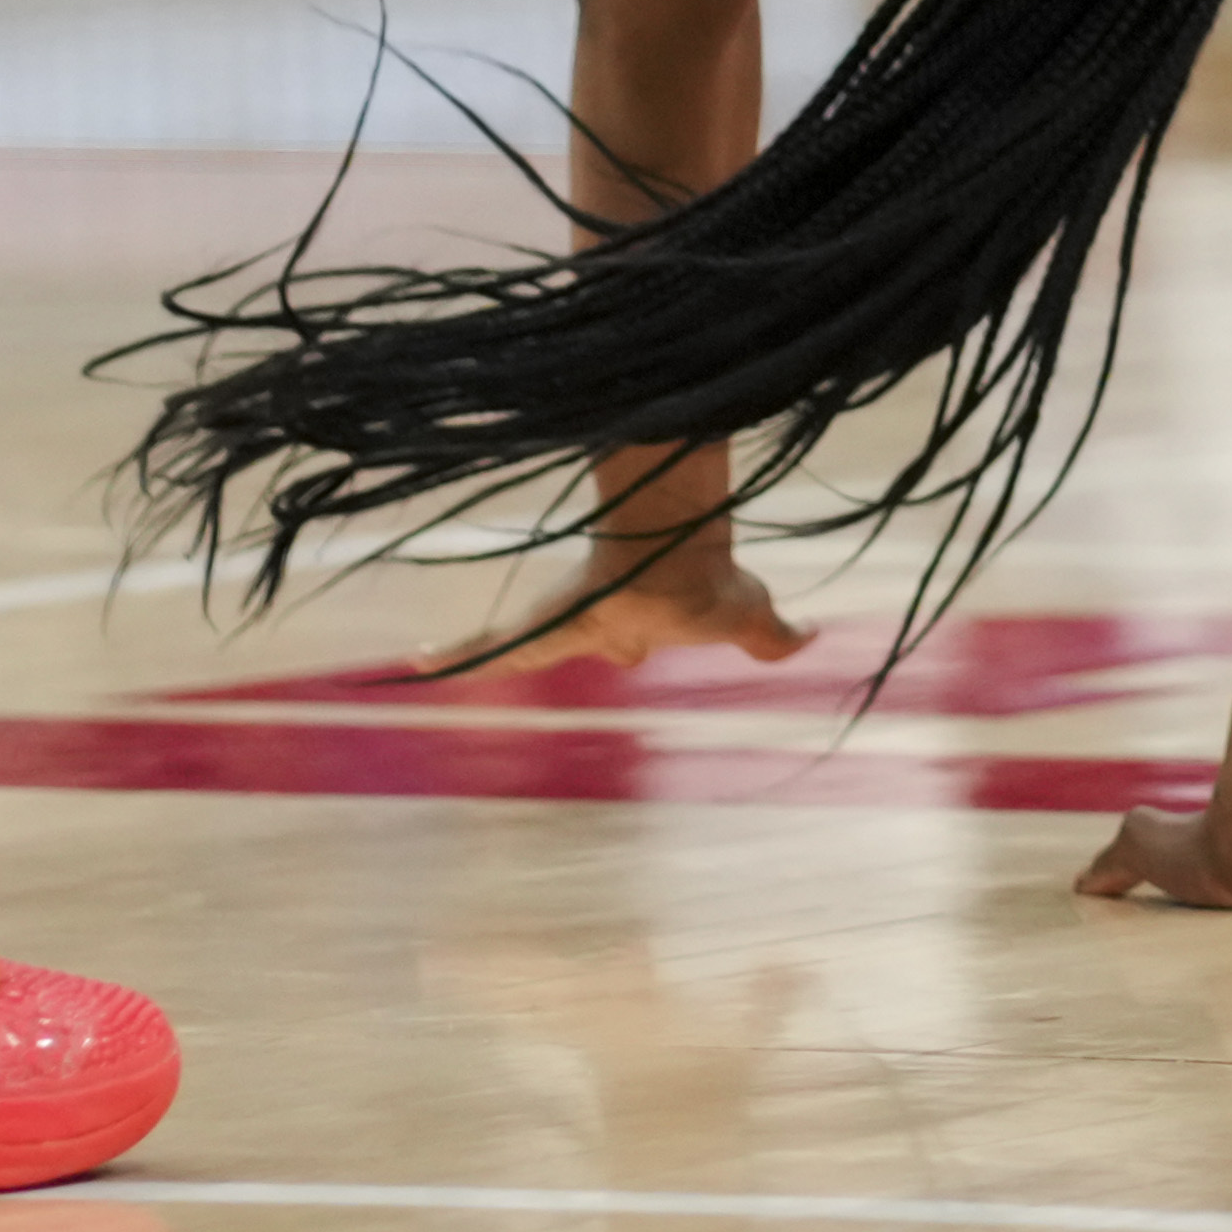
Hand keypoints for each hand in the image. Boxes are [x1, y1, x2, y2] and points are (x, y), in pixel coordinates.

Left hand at [412, 543, 816, 680]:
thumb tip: (815, 634)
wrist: (672, 567)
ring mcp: (559, 620)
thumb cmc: (705, 586)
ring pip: (514, 645)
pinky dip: (455, 656)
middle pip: (566, 642)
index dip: (619, 641)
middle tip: (549, 639)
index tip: (624, 647)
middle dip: (554, 644)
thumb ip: (774, 634)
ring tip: (438, 661)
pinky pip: (487, 647)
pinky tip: (416, 664)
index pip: (615, 636)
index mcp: (632, 619)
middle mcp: (590, 618)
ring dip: (481, 654)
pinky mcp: (538, 627)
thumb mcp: (747, 616)